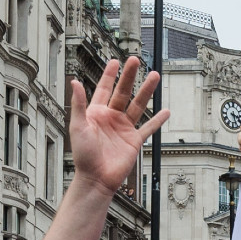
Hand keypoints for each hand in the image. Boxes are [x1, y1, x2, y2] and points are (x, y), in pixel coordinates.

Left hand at [69, 57, 167, 193]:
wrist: (96, 179)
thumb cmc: (83, 156)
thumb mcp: (78, 127)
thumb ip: (78, 104)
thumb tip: (74, 82)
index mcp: (96, 113)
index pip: (104, 89)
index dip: (109, 75)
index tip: (115, 61)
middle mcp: (111, 118)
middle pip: (123, 92)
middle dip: (129, 76)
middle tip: (136, 60)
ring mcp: (123, 129)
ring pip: (138, 105)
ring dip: (146, 91)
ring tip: (155, 76)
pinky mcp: (134, 141)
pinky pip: (148, 128)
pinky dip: (157, 120)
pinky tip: (166, 111)